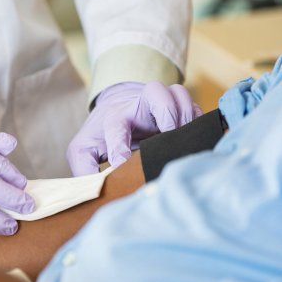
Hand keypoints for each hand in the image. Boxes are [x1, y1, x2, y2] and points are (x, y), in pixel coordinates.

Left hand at [67, 81, 201, 175]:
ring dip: (185, 117)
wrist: (117, 110)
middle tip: (169, 135)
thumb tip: (91, 190)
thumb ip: (83, 169)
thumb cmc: (100, 135)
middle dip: (166, 111)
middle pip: (155, 91)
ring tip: (182, 139)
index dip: (119, 147)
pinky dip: (198, 122)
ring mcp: (162, 102)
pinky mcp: (179, 108)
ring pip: (179, 95)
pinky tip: (194, 139)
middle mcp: (139, 104)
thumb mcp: (83, 151)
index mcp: (114, 117)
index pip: (116, 127)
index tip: (122, 165)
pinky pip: (196, 107)